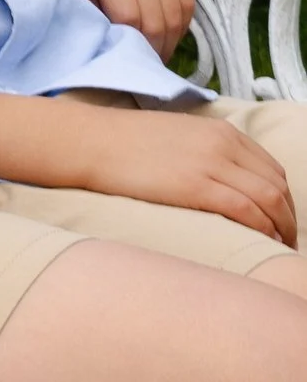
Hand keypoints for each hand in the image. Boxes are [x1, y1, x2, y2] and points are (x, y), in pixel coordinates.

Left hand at [59, 0, 194, 53]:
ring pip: (176, 17)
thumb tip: (88, 20)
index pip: (127, 18)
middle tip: (137, 67)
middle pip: (155, 24)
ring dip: (168, 44)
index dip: (127, 43)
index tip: (118, 57)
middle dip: (148, 52)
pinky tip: (169, 35)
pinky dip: (183, 24)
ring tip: (153, 57)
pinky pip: (189, 0)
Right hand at [72, 101, 292, 243]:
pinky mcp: (196, 185)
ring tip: (277, 250)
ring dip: (281, 228)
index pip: (273, 169)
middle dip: (288, 219)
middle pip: (277, 186)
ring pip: (269, 199)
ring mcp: (211, 163)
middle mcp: (223, 144)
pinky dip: (262, 229)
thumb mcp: (181, 137)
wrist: (95, 142)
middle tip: (285, 243)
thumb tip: (229, 184)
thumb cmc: (130, 145)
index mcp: (222, 131)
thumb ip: (210, 152)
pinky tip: (261, 243)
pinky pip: (245, 209)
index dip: (285, 201)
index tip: (281, 223)